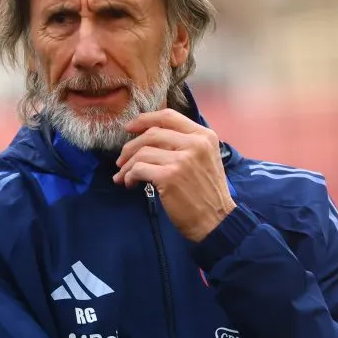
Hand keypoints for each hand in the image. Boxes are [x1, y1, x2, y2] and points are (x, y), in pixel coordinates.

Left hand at [112, 109, 235, 241]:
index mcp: (204, 136)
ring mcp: (182, 159)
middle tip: (121, 160)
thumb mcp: (204, 159)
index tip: (130, 128)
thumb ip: (184, 144)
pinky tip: (130, 184)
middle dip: (130, 146)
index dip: (145, 119)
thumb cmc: (207, 192)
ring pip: (142, 152)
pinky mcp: (169, 176)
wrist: (216, 221)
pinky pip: (138, 169)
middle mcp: (195, 143)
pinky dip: (129, 176)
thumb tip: (149, 137)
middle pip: (151, 133)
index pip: (169, 116)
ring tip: (123, 176)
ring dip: (127, 165)